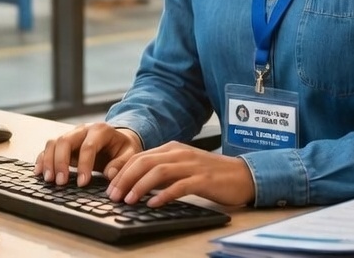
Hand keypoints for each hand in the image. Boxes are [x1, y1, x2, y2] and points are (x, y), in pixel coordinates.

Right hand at [35, 122, 142, 186]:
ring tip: (50, 180)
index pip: (88, 146)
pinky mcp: (63, 143)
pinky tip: (39, 173)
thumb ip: (122, 163)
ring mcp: (71, 135)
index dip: (84, 165)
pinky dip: (42, 159)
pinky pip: (48, 148)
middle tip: (61, 182)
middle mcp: (83, 129)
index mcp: (101, 130)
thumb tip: (109, 174)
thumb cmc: (124, 148)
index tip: (82, 183)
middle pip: (65, 141)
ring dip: (48, 161)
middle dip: (60, 162)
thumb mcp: (130, 154)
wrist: (118, 139)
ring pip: (53, 143)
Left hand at [103, 142, 254, 207]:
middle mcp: (180, 153)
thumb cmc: (211, 174)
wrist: (243, 175)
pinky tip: (154, 204)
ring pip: (158, 172)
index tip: (110, 187)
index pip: (139, 156)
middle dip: (125, 179)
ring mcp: (192, 165)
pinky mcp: (203, 179)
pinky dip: (164, 195)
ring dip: (140, 186)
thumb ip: (162, 172)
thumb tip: (136, 184)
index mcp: (172, 148)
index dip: (122, 172)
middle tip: (113, 196)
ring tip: (128, 201)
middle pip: (144, 162)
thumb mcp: (182, 168)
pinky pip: (180, 186)